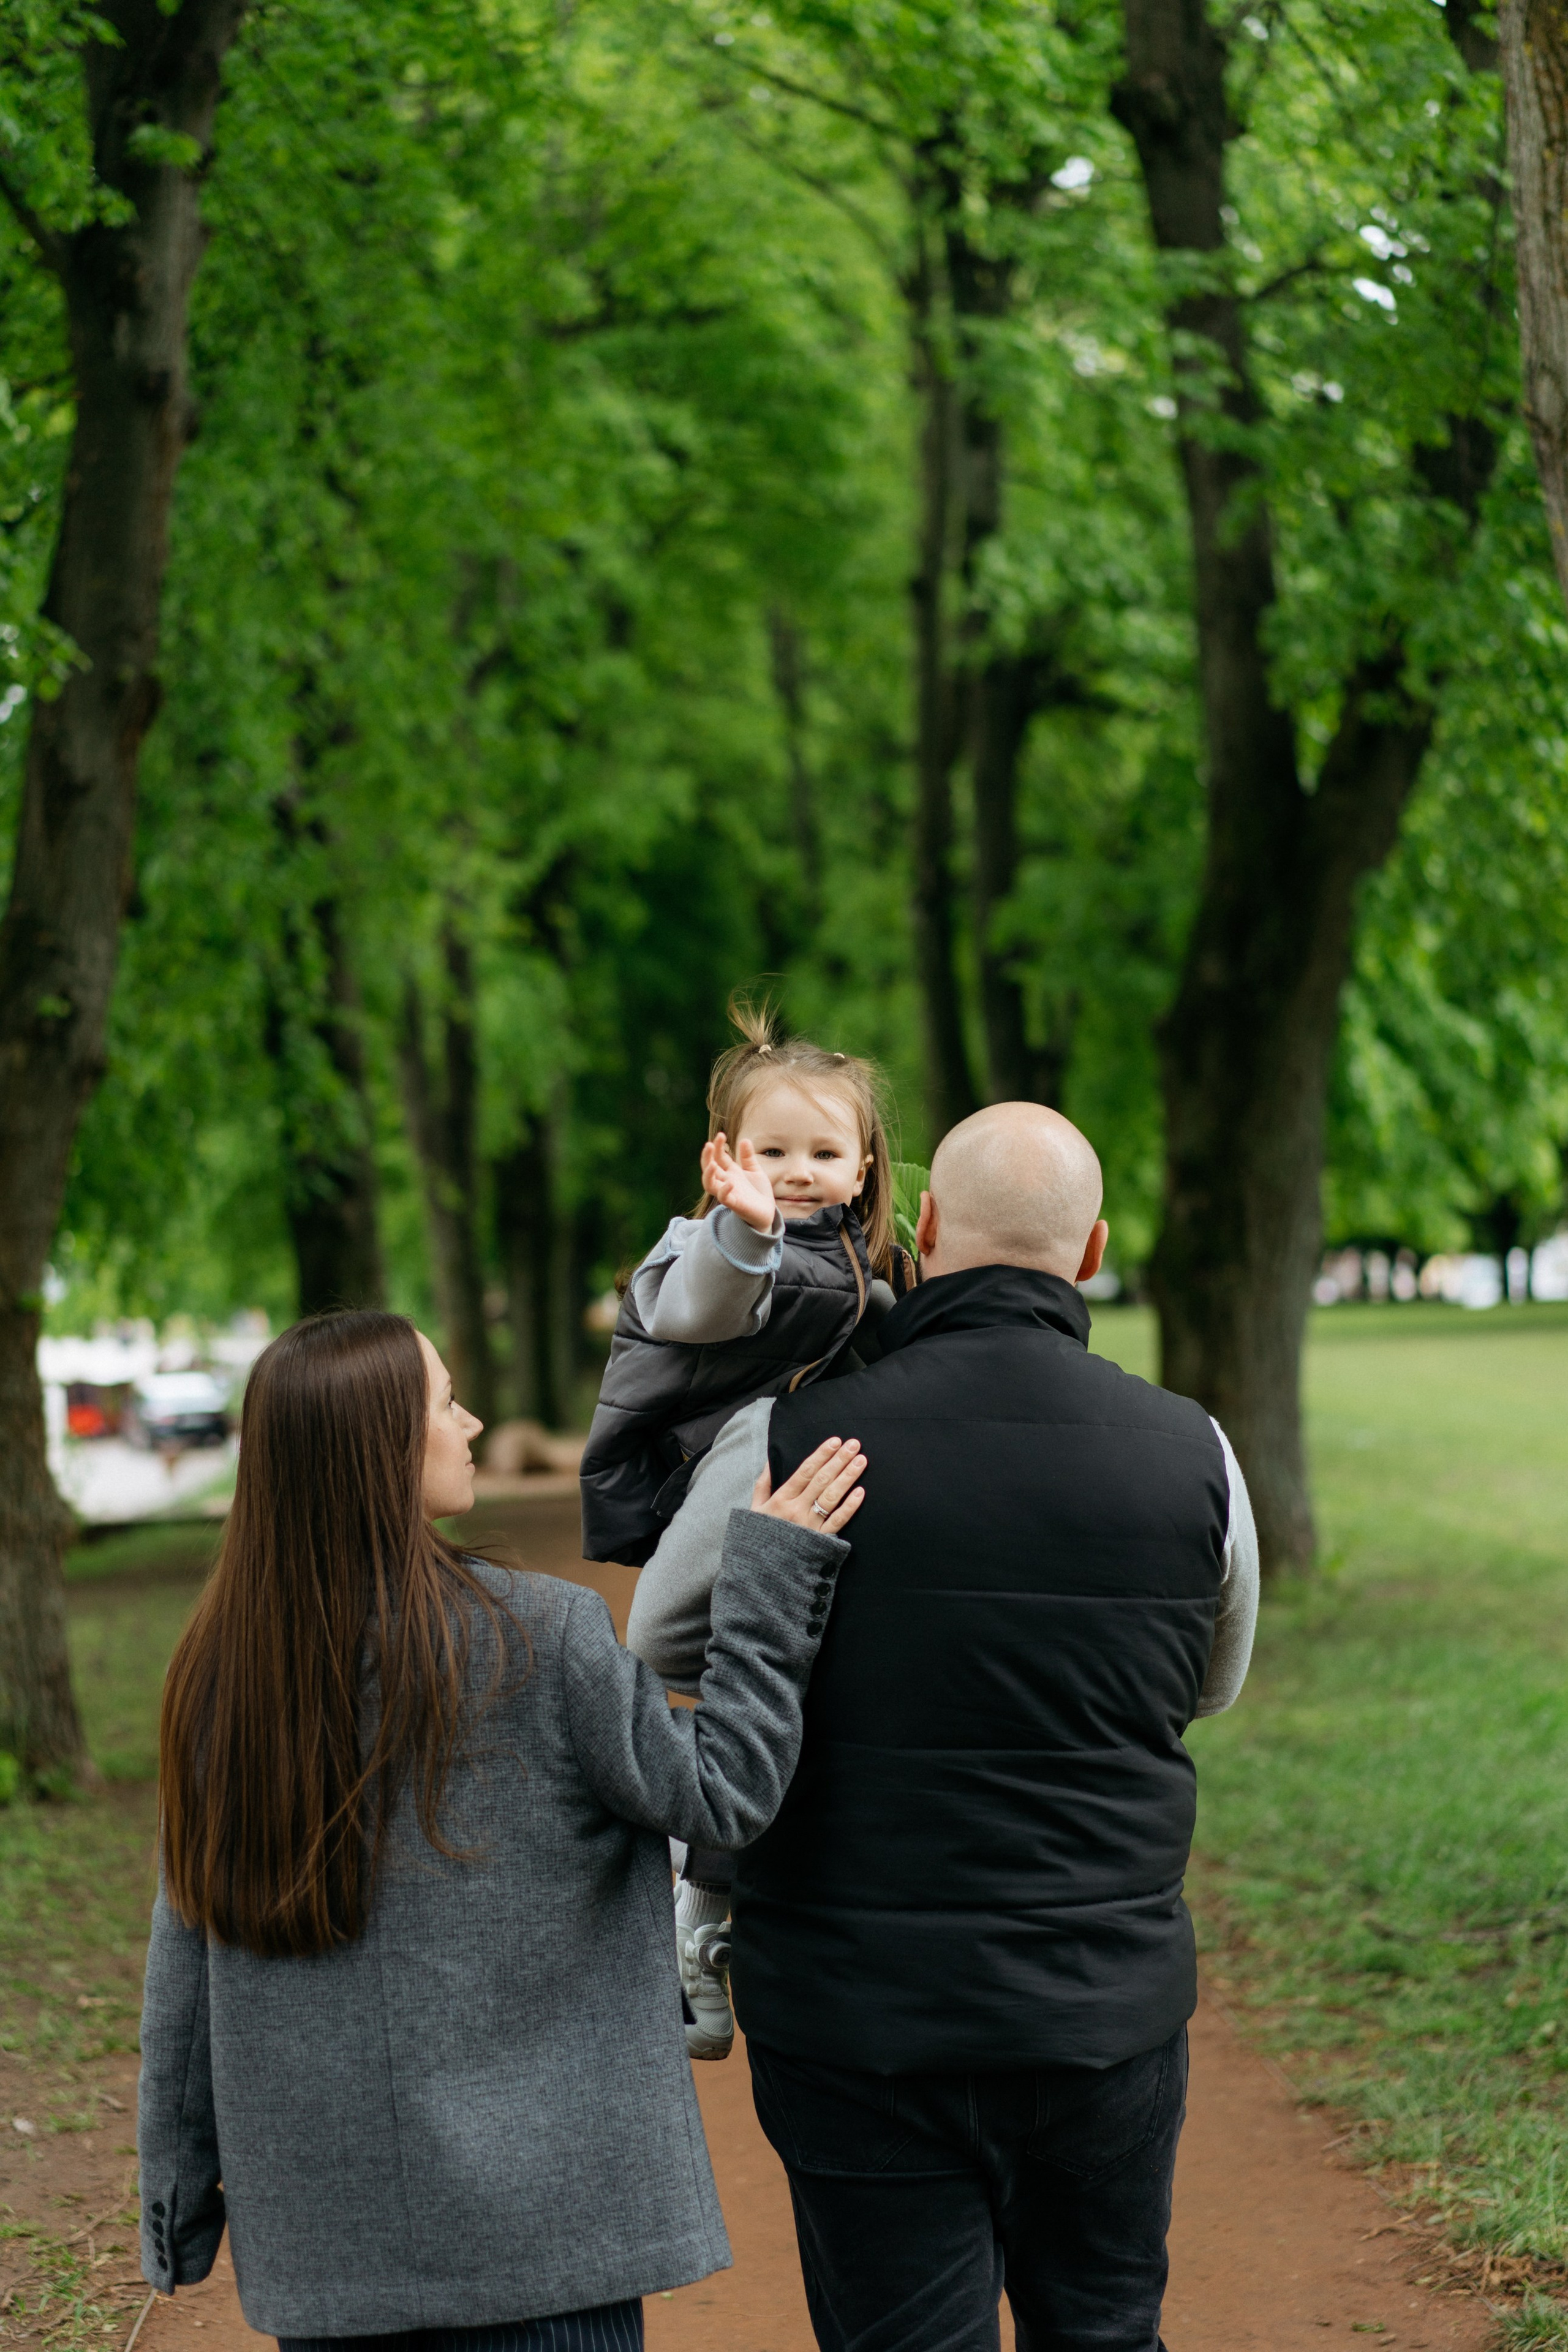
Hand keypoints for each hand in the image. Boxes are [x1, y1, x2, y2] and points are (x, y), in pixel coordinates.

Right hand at [702, 1131, 777, 1233]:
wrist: (767, 1212)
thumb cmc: (758, 1192)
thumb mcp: (754, 1170)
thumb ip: (748, 1157)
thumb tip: (744, 1140)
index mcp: (730, 1172)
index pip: (718, 1157)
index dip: (718, 1146)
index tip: (721, 1134)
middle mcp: (725, 1181)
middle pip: (709, 1168)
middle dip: (707, 1157)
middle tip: (709, 1144)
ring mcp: (728, 1193)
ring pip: (709, 1184)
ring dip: (708, 1174)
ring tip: (711, 1163)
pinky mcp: (735, 1204)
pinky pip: (724, 1198)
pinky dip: (725, 1190)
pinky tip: (730, 1182)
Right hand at [750, 1436, 866, 1534]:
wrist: (759, 1571)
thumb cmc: (758, 1537)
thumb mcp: (754, 1508)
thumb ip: (763, 1484)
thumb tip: (771, 1460)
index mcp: (780, 1499)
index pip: (805, 1471)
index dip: (821, 1455)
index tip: (835, 1441)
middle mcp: (796, 1510)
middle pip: (821, 1480)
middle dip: (839, 1460)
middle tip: (854, 1444)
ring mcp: (809, 1526)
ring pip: (832, 1497)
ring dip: (848, 1477)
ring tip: (861, 1461)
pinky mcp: (820, 1541)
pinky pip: (837, 1521)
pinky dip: (850, 1507)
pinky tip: (860, 1492)